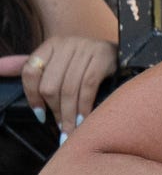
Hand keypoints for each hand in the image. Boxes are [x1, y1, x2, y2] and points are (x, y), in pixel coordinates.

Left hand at [0, 37, 119, 134]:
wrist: (120, 52)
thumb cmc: (83, 63)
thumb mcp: (56, 62)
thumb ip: (28, 67)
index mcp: (50, 45)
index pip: (30, 72)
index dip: (32, 97)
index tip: (40, 116)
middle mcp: (66, 43)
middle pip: (50, 85)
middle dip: (55, 111)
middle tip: (61, 128)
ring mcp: (86, 48)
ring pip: (69, 89)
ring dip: (69, 115)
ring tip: (71, 131)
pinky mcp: (103, 57)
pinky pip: (88, 87)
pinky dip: (84, 107)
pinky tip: (83, 120)